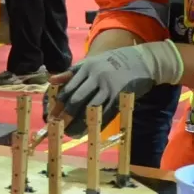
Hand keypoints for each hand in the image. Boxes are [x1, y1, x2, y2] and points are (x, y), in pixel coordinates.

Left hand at [53, 41, 183, 125]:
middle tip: (57, 127)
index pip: (68, 88)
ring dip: (79, 123)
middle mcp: (96, 77)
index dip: (58, 104)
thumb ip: (72, 73)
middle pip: (77, 99)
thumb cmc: (113, 62)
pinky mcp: (121, 96)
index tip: (51, 116)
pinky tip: (90, 130)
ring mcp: (109, 87)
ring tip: (71, 133)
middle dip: (65, 116)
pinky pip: (106, 113)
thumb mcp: (92, 62)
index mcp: (87, 67)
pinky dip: (97, 123)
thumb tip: (52, 81)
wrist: (142, 60)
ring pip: (90, 109)